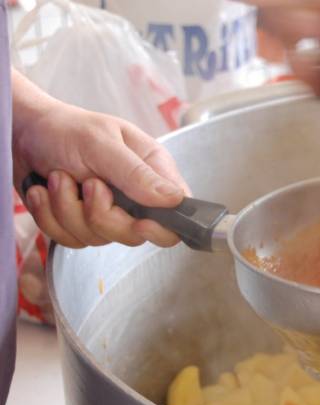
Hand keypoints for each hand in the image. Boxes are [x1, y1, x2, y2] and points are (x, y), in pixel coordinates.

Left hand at [12, 73, 189, 248]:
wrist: (22, 133)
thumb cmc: (65, 130)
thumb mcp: (101, 144)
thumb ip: (137, 173)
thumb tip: (174, 199)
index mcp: (153, 171)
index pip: (177, 213)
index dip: (163, 226)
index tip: (140, 222)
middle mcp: (135, 196)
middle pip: (135, 235)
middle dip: (101, 215)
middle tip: (87, 184)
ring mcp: (109, 213)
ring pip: (98, 239)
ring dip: (67, 210)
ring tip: (57, 178)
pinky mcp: (81, 223)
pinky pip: (71, 240)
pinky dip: (50, 217)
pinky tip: (44, 192)